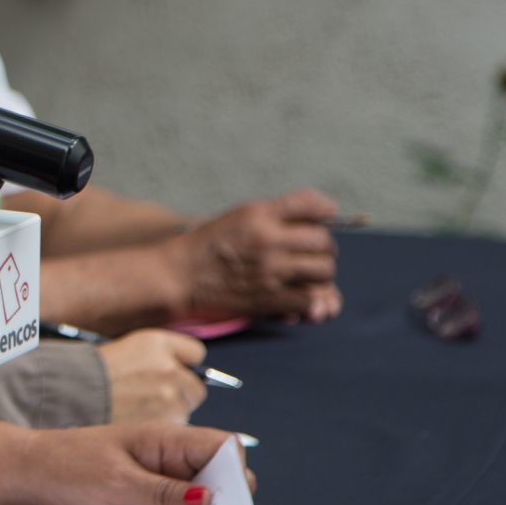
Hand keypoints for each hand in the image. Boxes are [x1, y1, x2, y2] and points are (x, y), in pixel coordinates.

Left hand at [0, 423, 254, 504]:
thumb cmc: (68, 466)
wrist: (31, 476)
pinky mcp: (146, 500)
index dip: (235, 472)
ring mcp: (158, 480)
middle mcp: (168, 458)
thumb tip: (209, 500)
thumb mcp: (117, 481)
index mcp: (166, 440)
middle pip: (217, 476)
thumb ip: (163, 491)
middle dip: (223, 503)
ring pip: (198, 500)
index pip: (223, 446)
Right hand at [98, 329, 206, 423]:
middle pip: (195, 386)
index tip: (173, 372)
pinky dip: (161, 428)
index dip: (183, 365)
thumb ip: (158, 358)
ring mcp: (169, 396)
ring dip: (170, 413)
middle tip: (152, 398)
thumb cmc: (89, 374)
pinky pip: (175, 428)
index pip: (195, 354)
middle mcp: (169, 367)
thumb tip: (181, 371)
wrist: (68, 397)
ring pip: (186, 410)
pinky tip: (138, 423)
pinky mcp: (165, 422)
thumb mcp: (127, 350)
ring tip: (139, 412)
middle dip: (179, 393)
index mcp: (158, 344)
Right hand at [163, 188, 343, 322]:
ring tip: (309, 275)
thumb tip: (325, 211)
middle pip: (323, 241)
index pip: (311, 205)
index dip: (325, 211)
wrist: (179, 276)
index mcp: (259, 213)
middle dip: (323, 248)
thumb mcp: (239, 215)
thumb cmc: (207, 245)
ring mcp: (270, 269)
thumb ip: (276, 212)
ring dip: (321, 275)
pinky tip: (298, 296)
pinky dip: (309, 299)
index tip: (326, 217)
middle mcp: (267, 238)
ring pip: (323, 270)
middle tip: (313, 253)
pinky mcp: (268, 297)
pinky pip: (309, 298)